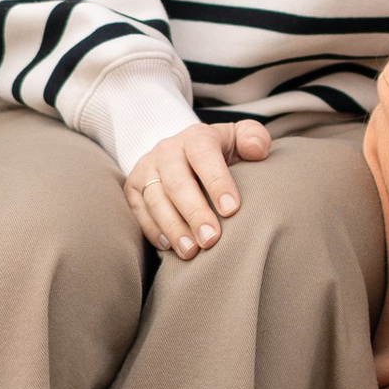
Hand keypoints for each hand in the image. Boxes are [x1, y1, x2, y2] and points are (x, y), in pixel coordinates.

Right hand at [125, 115, 271, 258]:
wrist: (185, 154)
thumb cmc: (221, 153)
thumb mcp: (240, 139)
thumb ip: (254, 138)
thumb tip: (256, 150)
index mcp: (196, 137)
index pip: (204, 155)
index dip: (217, 181)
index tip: (231, 209)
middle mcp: (167, 150)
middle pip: (177, 181)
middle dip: (194, 212)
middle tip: (211, 239)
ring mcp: (147, 168)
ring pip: (155, 198)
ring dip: (173, 227)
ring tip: (191, 251)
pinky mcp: (133, 187)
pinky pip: (138, 210)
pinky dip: (153, 230)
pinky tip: (170, 247)